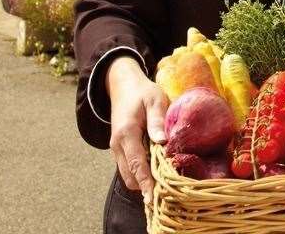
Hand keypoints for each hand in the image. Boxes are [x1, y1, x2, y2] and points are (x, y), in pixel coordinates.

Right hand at [106, 54, 168, 199]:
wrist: (123, 86)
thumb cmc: (142, 92)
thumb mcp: (155, 100)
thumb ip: (157, 121)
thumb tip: (163, 142)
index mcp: (126, 133)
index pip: (136, 164)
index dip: (146, 183)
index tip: (153, 198)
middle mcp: (118, 145)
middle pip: (129, 176)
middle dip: (145, 185)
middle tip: (167, 190)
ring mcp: (117, 148)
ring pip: (127, 174)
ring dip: (142, 180)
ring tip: (163, 183)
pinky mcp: (120, 148)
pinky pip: (128, 167)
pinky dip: (139, 172)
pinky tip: (156, 170)